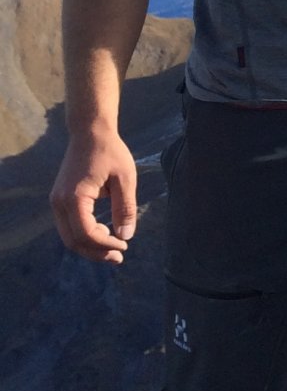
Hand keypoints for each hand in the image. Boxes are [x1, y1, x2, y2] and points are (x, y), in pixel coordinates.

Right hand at [50, 129, 137, 264]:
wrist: (90, 133)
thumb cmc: (110, 152)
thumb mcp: (125, 178)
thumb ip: (125, 208)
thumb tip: (126, 236)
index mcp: (74, 198)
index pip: (86, 233)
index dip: (105, 245)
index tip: (125, 246)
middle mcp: (59, 203)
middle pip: (73, 241)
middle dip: (96, 252)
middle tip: (119, 257)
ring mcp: (57, 202)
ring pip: (69, 236)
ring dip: (90, 246)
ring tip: (115, 247)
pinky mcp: (60, 200)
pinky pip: (69, 226)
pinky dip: (85, 234)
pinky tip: (105, 232)